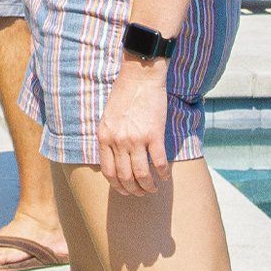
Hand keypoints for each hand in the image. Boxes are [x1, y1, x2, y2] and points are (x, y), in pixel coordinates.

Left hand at [96, 61, 171, 195]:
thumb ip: (109, 138)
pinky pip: (159, 162)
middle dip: (133, 190)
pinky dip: (163, 174)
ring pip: (142, 175)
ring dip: (148, 186)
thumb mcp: (107, 118)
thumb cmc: (123, 95)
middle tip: (141, 193)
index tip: (124, 191)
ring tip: (153, 189)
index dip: (117, 185)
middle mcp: (118, 141)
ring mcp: (136, 139)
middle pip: (125, 177)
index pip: (108, 171)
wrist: (139, 77)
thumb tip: (113, 159)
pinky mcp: (154, 135)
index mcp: (104, 137)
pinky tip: (165, 176)